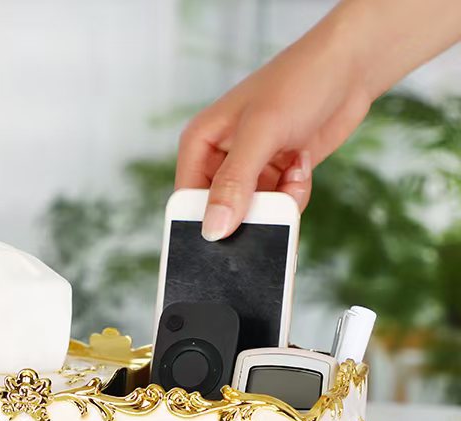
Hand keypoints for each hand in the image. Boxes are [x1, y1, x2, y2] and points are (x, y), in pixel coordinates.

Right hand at [176, 20, 371, 240]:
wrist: (351, 67)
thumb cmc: (299, 81)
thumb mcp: (261, 132)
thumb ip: (234, 183)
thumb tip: (213, 229)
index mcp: (199, 144)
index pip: (186, 200)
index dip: (202, 222)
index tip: (227, 237)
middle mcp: (219, 160)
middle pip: (220, 212)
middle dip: (246, 216)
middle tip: (270, 207)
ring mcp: (249, 170)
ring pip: (253, 214)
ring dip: (277, 204)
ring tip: (293, 174)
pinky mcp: (277, 176)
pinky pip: (278, 207)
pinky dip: (294, 195)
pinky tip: (302, 167)